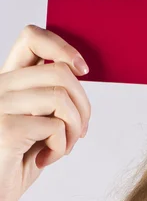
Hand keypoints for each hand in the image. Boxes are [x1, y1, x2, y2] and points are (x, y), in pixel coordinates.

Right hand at [0, 24, 90, 200]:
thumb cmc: (16, 163)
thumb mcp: (39, 125)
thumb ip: (52, 100)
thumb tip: (80, 76)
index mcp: (9, 81)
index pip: (32, 37)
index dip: (63, 47)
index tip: (84, 70)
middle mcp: (0, 87)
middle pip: (61, 71)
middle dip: (84, 106)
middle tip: (79, 133)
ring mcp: (0, 105)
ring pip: (62, 97)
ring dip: (75, 128)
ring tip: (62, 147)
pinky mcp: (6, 128)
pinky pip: (56, 126)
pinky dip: (61, 148)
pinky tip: (45, 160)